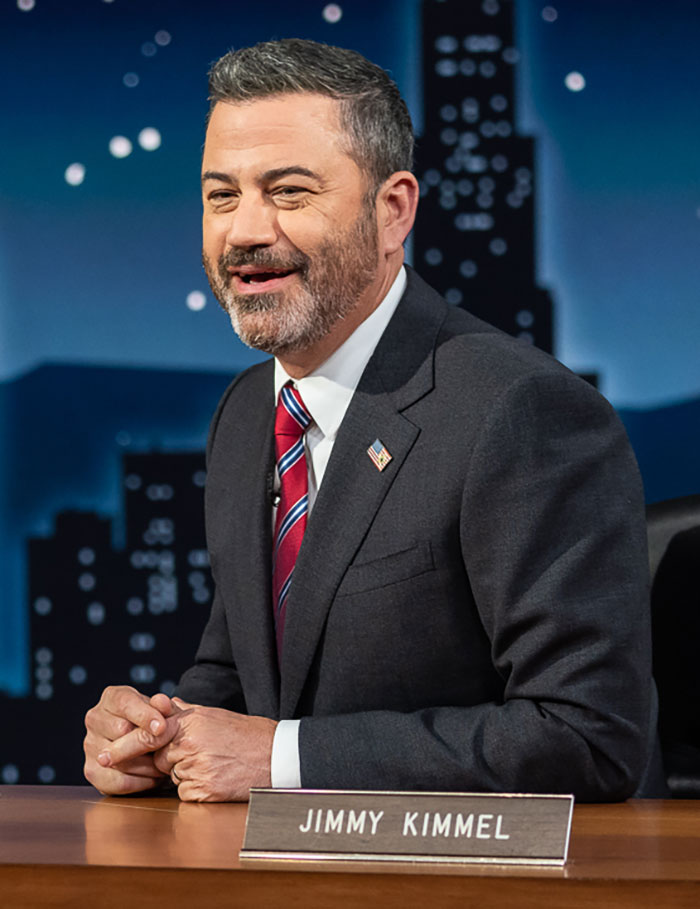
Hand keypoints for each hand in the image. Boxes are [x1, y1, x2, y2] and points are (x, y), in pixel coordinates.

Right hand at [83, 686, 178, 794]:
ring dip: (147, 765)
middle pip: (120, 730)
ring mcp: (90, 744)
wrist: (147, 743)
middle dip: (148, 742)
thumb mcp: (162, 710)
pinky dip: (139, 782)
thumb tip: (162, 704)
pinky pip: (117, 781)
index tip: (161, 728)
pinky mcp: (91, 770)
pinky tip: (154, 778)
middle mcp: (95, 718)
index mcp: (112, 697)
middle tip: (169, 749)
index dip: (144, 715)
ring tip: (165, 765)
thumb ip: (164, 707)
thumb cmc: (155, 722)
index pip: (124, 703)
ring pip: (118, 758)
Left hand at [152, 697, 276, 801]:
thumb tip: (168, 704)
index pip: (155, 736)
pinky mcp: (205, 790)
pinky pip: (185, 794)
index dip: (157, 743)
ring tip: (214, 766)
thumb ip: (187, 711)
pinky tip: (216, 779)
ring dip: (188, 776)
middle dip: (175, 761)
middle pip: (161, 759)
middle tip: (202, 757)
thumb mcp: (217, 715)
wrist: (276, 755)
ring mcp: (197, 768)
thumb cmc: (249, 734)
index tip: (161, 749)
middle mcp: (190, 744)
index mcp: (192, 722)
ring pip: (174, 777)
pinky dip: (196, 791)